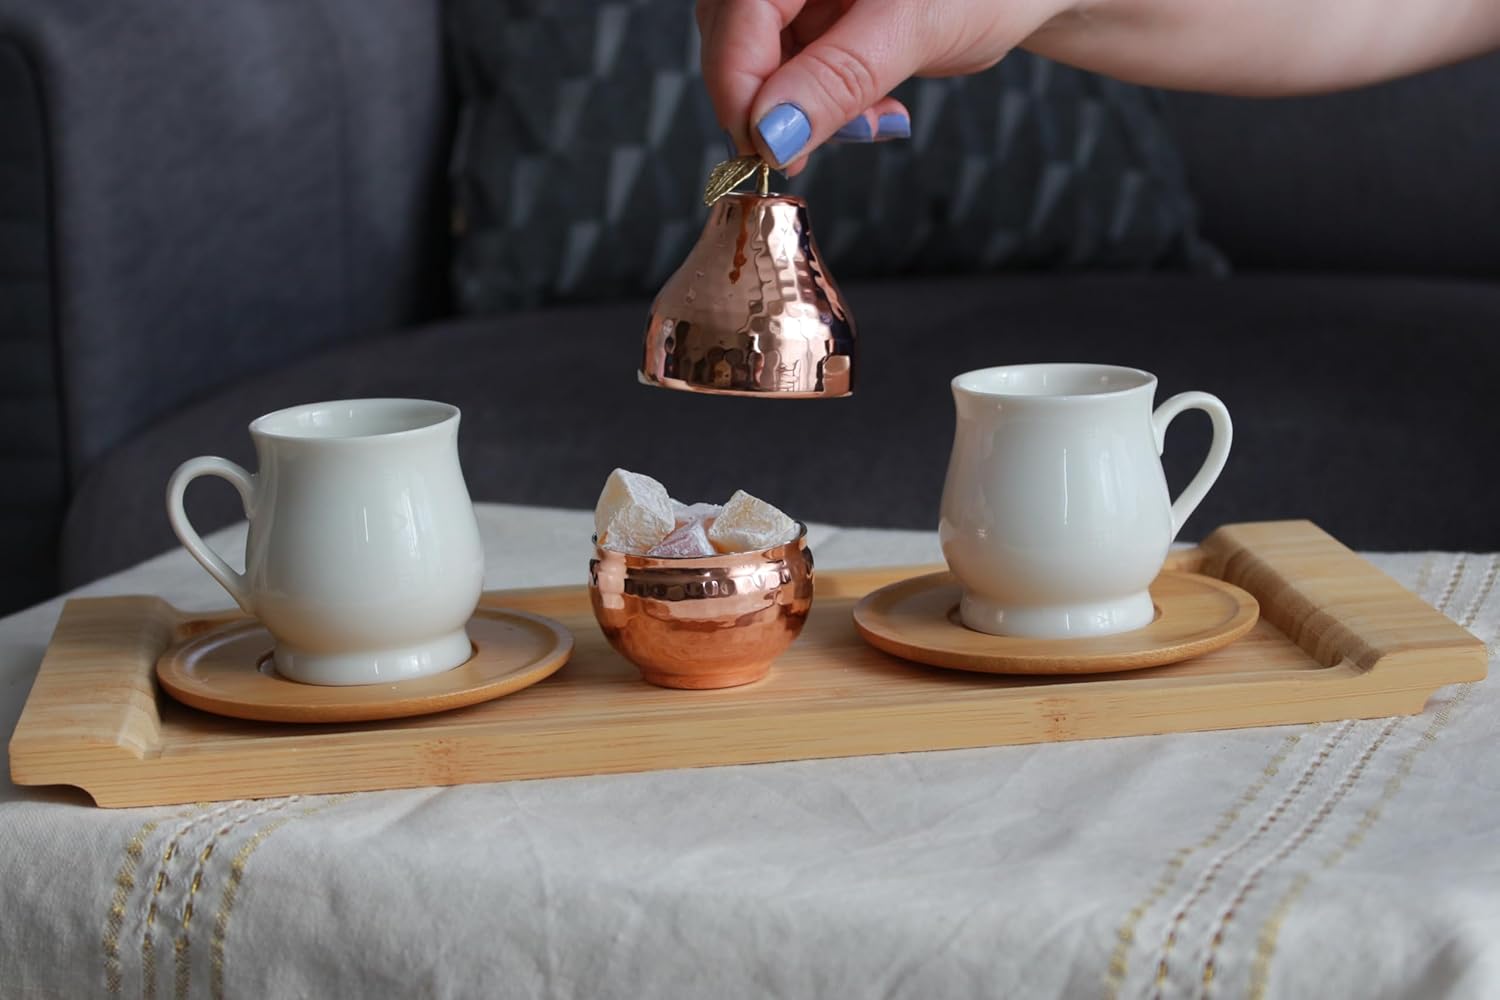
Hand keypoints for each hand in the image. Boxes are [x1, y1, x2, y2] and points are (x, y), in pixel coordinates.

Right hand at [697, 0, 1066, 171]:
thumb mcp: (915, 28)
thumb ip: (838, 78)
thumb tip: (770, 134)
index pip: (736, 13)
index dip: (738, 85)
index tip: (763, 150)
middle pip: (734, 35)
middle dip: (771, 100)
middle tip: (816, 147)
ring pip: (758, 58)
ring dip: (802, 109)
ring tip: (872, 120)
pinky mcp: (821, 16)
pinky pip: (792, 67)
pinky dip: (823, 103)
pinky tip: (873, 109)